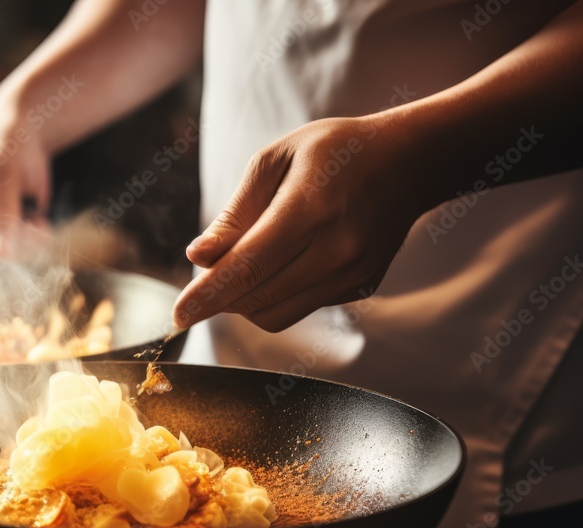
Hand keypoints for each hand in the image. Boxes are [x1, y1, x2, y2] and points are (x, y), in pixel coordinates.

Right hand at [0, 101, 53, 258]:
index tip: (5, 249)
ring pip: (3, 259)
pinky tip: (38, 221)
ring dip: (26, 243)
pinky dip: (34, 241)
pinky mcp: (3, 234)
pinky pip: (19, 254)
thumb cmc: (2, 143)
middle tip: (34, 228)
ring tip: (36, 219)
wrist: (25, 133)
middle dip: (10, 247)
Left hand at [173, 114, 427, 331]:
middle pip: (254, 297)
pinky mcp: (359, 289)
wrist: (409, 163)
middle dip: (218, 293)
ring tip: (243, 263)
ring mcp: (351, 275)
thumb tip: (199, 257)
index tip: (178, 314)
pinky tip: (282, 262)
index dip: (206, 294)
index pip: (246, 267)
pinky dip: (273, 297)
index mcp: (310, 209)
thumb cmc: (334, 152)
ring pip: (273, 314)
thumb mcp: (275, 160)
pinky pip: (297, 309)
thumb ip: (235, 213)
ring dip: (243, 300)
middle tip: (210, 266)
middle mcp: (335, 250)